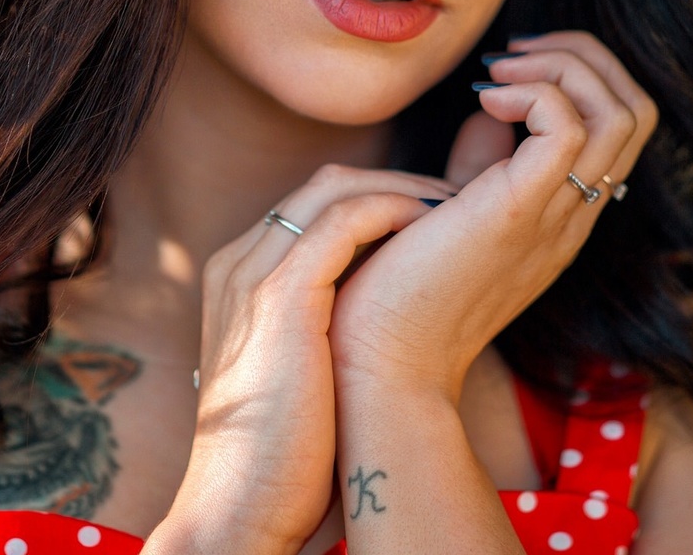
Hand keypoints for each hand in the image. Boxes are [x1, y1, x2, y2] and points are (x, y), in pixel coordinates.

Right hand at [152, 164, 453, 554]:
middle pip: (323, 187)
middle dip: (393, 184)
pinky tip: (435, 226)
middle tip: (455, 199)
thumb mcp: (300, 371)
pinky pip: (344, 219)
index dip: (377, 202)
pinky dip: (394, 210)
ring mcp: (252, 274)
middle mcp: (237, 263)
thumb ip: (326, 328)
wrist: (241, 508)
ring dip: (401, 189)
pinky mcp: (280, 294)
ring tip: (455, 208)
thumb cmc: (283, 456)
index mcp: (238, 279)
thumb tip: (387, 317)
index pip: (312, 208)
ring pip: (334, 190)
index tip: (434, 217)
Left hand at [328, 31, 658, 400]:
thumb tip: (490, 110)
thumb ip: (481, 161)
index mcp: (566, 214)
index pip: (623, 125)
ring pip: (619, 112)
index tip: (511, 68)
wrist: (380, 359)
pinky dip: (534, 94)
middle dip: (583, 55)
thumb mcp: (456, 209)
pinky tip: (485, 102)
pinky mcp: (518, 214)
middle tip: (511, 56)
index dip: (581, 73)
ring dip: (562, 67)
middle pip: (636, 110)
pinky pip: (567, 130)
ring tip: (498, 76)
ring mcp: (556, 219)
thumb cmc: (401, 285)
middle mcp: (575, 216)